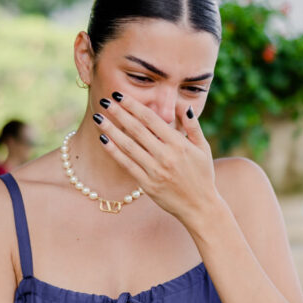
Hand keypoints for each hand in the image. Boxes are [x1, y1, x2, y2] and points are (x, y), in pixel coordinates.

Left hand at [95, 94, 218, 226]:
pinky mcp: (148, 185)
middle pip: (136, 129)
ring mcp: (155, 171)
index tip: (120, 96)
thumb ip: (193, 126)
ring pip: (128, 146)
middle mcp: (166, 156)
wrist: (200, 207)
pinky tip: (103, 140)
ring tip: (99, 118)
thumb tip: (182, 106)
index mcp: (179, 143)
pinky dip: (114, 152)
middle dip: (118, 113)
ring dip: (111, 130)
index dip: (133, 105)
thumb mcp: (203, 148)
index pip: (150, 119)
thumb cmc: (203, 176)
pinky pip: (127, 165)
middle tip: (105, 101)